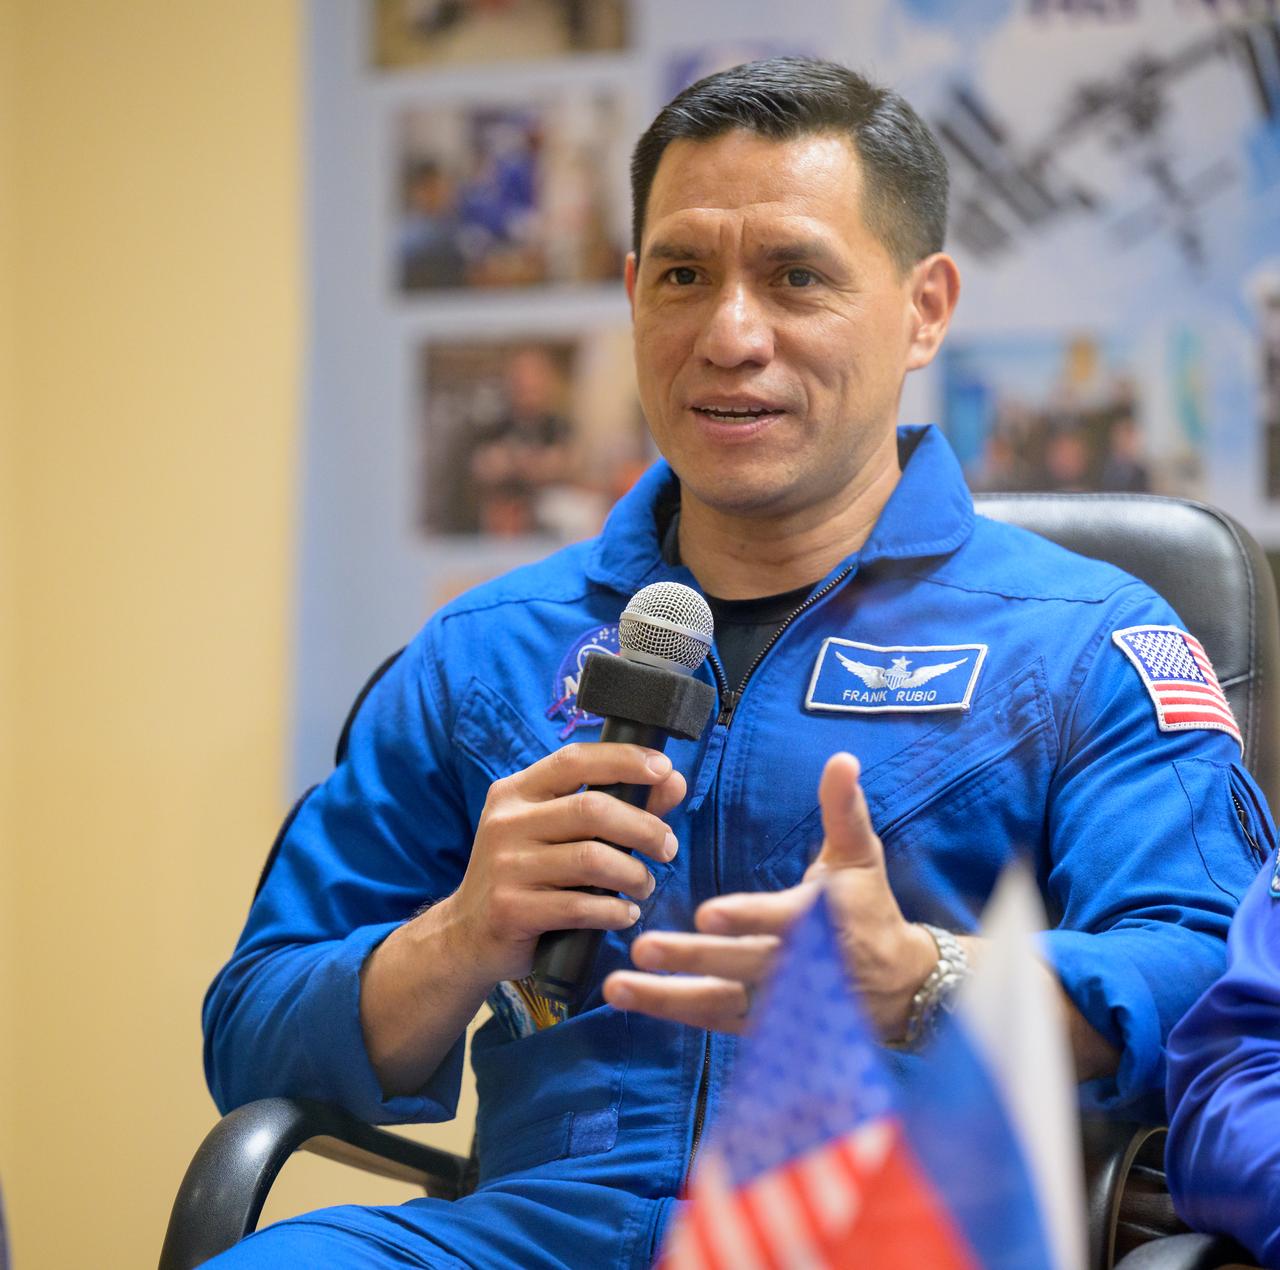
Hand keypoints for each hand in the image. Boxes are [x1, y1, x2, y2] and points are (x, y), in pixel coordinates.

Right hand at [435, 743, 685, 985]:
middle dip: (644, 827)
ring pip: (591, 859)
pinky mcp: (511, 909)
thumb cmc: (528, 876)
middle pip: (592, 809)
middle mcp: (506, 821)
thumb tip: (673, 780)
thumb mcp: (560, 833)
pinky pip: (580, 906)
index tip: (664, 768)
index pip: (575, 759)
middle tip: (668, 847)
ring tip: (645, 885)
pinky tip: (625, 914)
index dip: (624, 759)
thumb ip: (617, 805)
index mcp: (516, 791)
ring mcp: (505, 865)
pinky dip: (614, 911)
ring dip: (634, 874)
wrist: (469, 937)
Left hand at [602, 752, 936, 1037]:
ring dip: (666, 996)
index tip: (706, 914)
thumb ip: (844, 809)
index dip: (745, 918)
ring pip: (717, 1002)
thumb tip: (843, 758)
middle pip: (738, 965)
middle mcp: (795, 968)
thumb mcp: (861, 857)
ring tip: (618, 986)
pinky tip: (627, 998)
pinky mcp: (760, 1024)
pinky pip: (711, 1019)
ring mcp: (776, 1004)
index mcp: (818, 921)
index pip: (778, 921)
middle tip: (643, 948)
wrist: (899, 986)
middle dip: (692, 959)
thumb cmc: (868, 908)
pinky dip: (671, 1012)